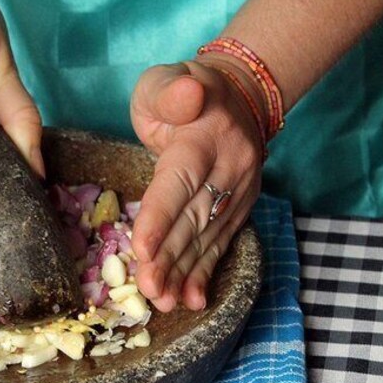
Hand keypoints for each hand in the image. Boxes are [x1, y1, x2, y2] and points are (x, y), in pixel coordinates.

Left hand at [130, 58, 264, 311]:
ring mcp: (238, 193)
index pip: (180, 183)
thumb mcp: (166, 80)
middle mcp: (227, 170)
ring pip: (207, 238)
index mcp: (203, 140)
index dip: (161, 217)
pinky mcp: (238, 209)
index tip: (142, 249)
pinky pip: (221, 244)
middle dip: (169, 258)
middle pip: (193, 219)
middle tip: (148, 288)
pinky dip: (205, 274)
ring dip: (184, 273)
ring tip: (164, 302)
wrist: (239, 98)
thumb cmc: (183, 91)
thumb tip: (187, 92)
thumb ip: (171, 91)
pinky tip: (192, 300)